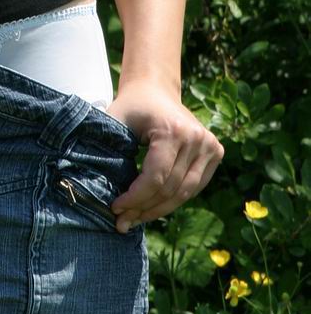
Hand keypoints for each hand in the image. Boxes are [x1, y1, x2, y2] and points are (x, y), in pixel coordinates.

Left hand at [102, 77, 224, 233]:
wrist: (155, 90)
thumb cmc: (130, 107)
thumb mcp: (115, 122)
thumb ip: (108, 151)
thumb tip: (98, 191)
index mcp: (174, 130)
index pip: (156, 177)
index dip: (135, 198)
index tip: (115, 208)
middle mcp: (197, 138)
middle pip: (171, 188)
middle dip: (144, 208)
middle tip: (122, 222)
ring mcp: (210, 145)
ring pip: (185, 193)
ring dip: (158, 210)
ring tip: (134, 220)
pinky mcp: (216, 152)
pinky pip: (194, 187)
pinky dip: (173, 200)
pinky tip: (152, 208)